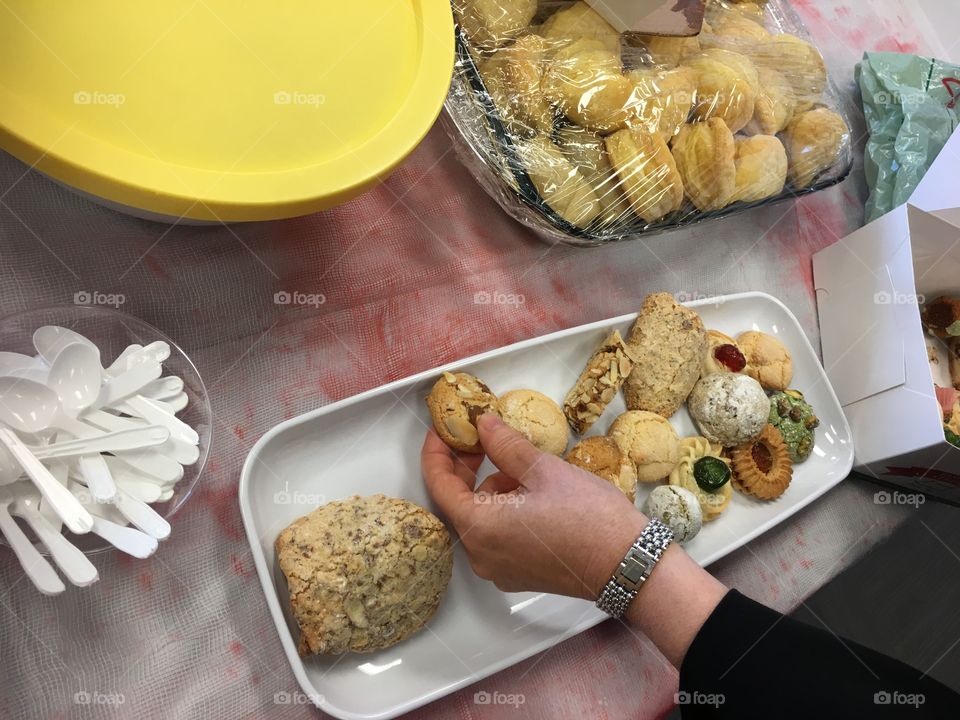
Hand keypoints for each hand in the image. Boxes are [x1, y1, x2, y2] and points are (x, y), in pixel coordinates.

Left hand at [421, 413, 645, 598]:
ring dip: (492, 487)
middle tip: (481, 436)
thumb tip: (483, 424)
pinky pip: (498, 534)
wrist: (627, 564)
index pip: (439, 484)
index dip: (437, 450)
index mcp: (479, 528)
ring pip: (481, 516)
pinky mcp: (518, 573)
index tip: (443, 428)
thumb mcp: (543, 470)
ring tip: (524, 466)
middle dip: (467, 467)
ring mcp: (499, 568)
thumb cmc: (589, 518)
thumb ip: (505, 445)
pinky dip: (505, 509)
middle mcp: (481, 554)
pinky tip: (532, 491)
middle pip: (458, 501)